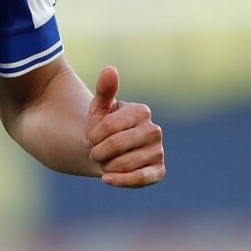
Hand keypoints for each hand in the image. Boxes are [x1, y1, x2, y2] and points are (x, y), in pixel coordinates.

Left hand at [86, 66, 164, 187]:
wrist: (108, 152)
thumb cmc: (103, 128)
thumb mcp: (99, 108)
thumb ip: (104, 90)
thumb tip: (110, 69)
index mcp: (142, 111)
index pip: (109, 126)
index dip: (94, 135)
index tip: (91, 137)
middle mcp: (155, 130)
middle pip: (117, 145)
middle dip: (99, 151)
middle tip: (96, 152)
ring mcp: (158, 151)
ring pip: (125, 163)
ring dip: (107, 166)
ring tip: (106, 161)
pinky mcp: (159, 171)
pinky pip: (140, 179)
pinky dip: (121, 181)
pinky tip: (106, 178)